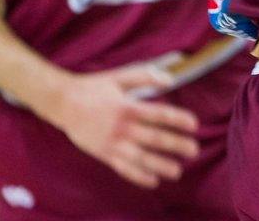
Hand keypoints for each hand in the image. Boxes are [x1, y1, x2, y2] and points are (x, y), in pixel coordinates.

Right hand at [44, 64, 200, 187]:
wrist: (63, 103)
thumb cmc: (93, 88)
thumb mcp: (120, 76)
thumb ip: (145, 76)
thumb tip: (170, 80)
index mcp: (128, 107)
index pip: (159, 114)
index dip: (178, 120)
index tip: (194, 125)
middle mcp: (122, 127)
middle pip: (154, 138)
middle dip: (176, 145)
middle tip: (194, 151)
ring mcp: (112, 143)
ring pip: (140, 157)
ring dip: (160, 165)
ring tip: (177, 171)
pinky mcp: (104, 154)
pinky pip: (123, 168)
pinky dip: (138, 176)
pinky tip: (153, 181)